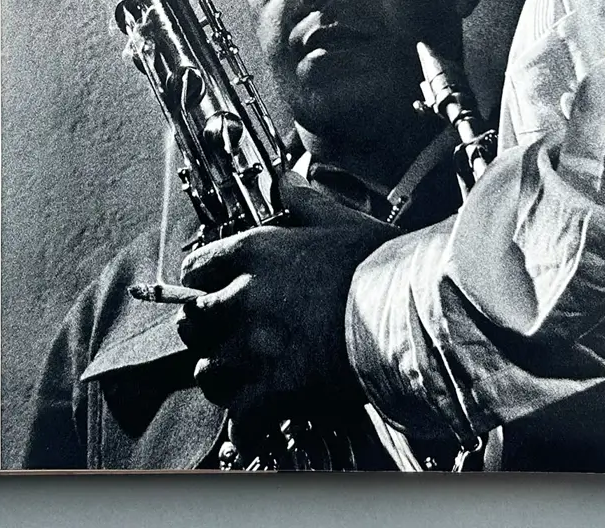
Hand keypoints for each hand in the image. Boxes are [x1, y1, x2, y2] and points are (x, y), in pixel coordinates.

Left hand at [176, 174, 396, 425]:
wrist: (409, 309)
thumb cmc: (380, 265)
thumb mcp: (339, 221)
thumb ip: (305, 202)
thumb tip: (286, 181)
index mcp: (257, 252)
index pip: (198, 267)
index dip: (200, 281)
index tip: (207, 290)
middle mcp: (247, 297)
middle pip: (195, 320)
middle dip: (204, 330)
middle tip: (219, 335)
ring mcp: (257, 345)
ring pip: (208, 370)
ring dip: (220, 375)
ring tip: (236, 377)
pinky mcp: (276, 388)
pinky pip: (240, 417)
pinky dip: (245, 423)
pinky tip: (256, 419)